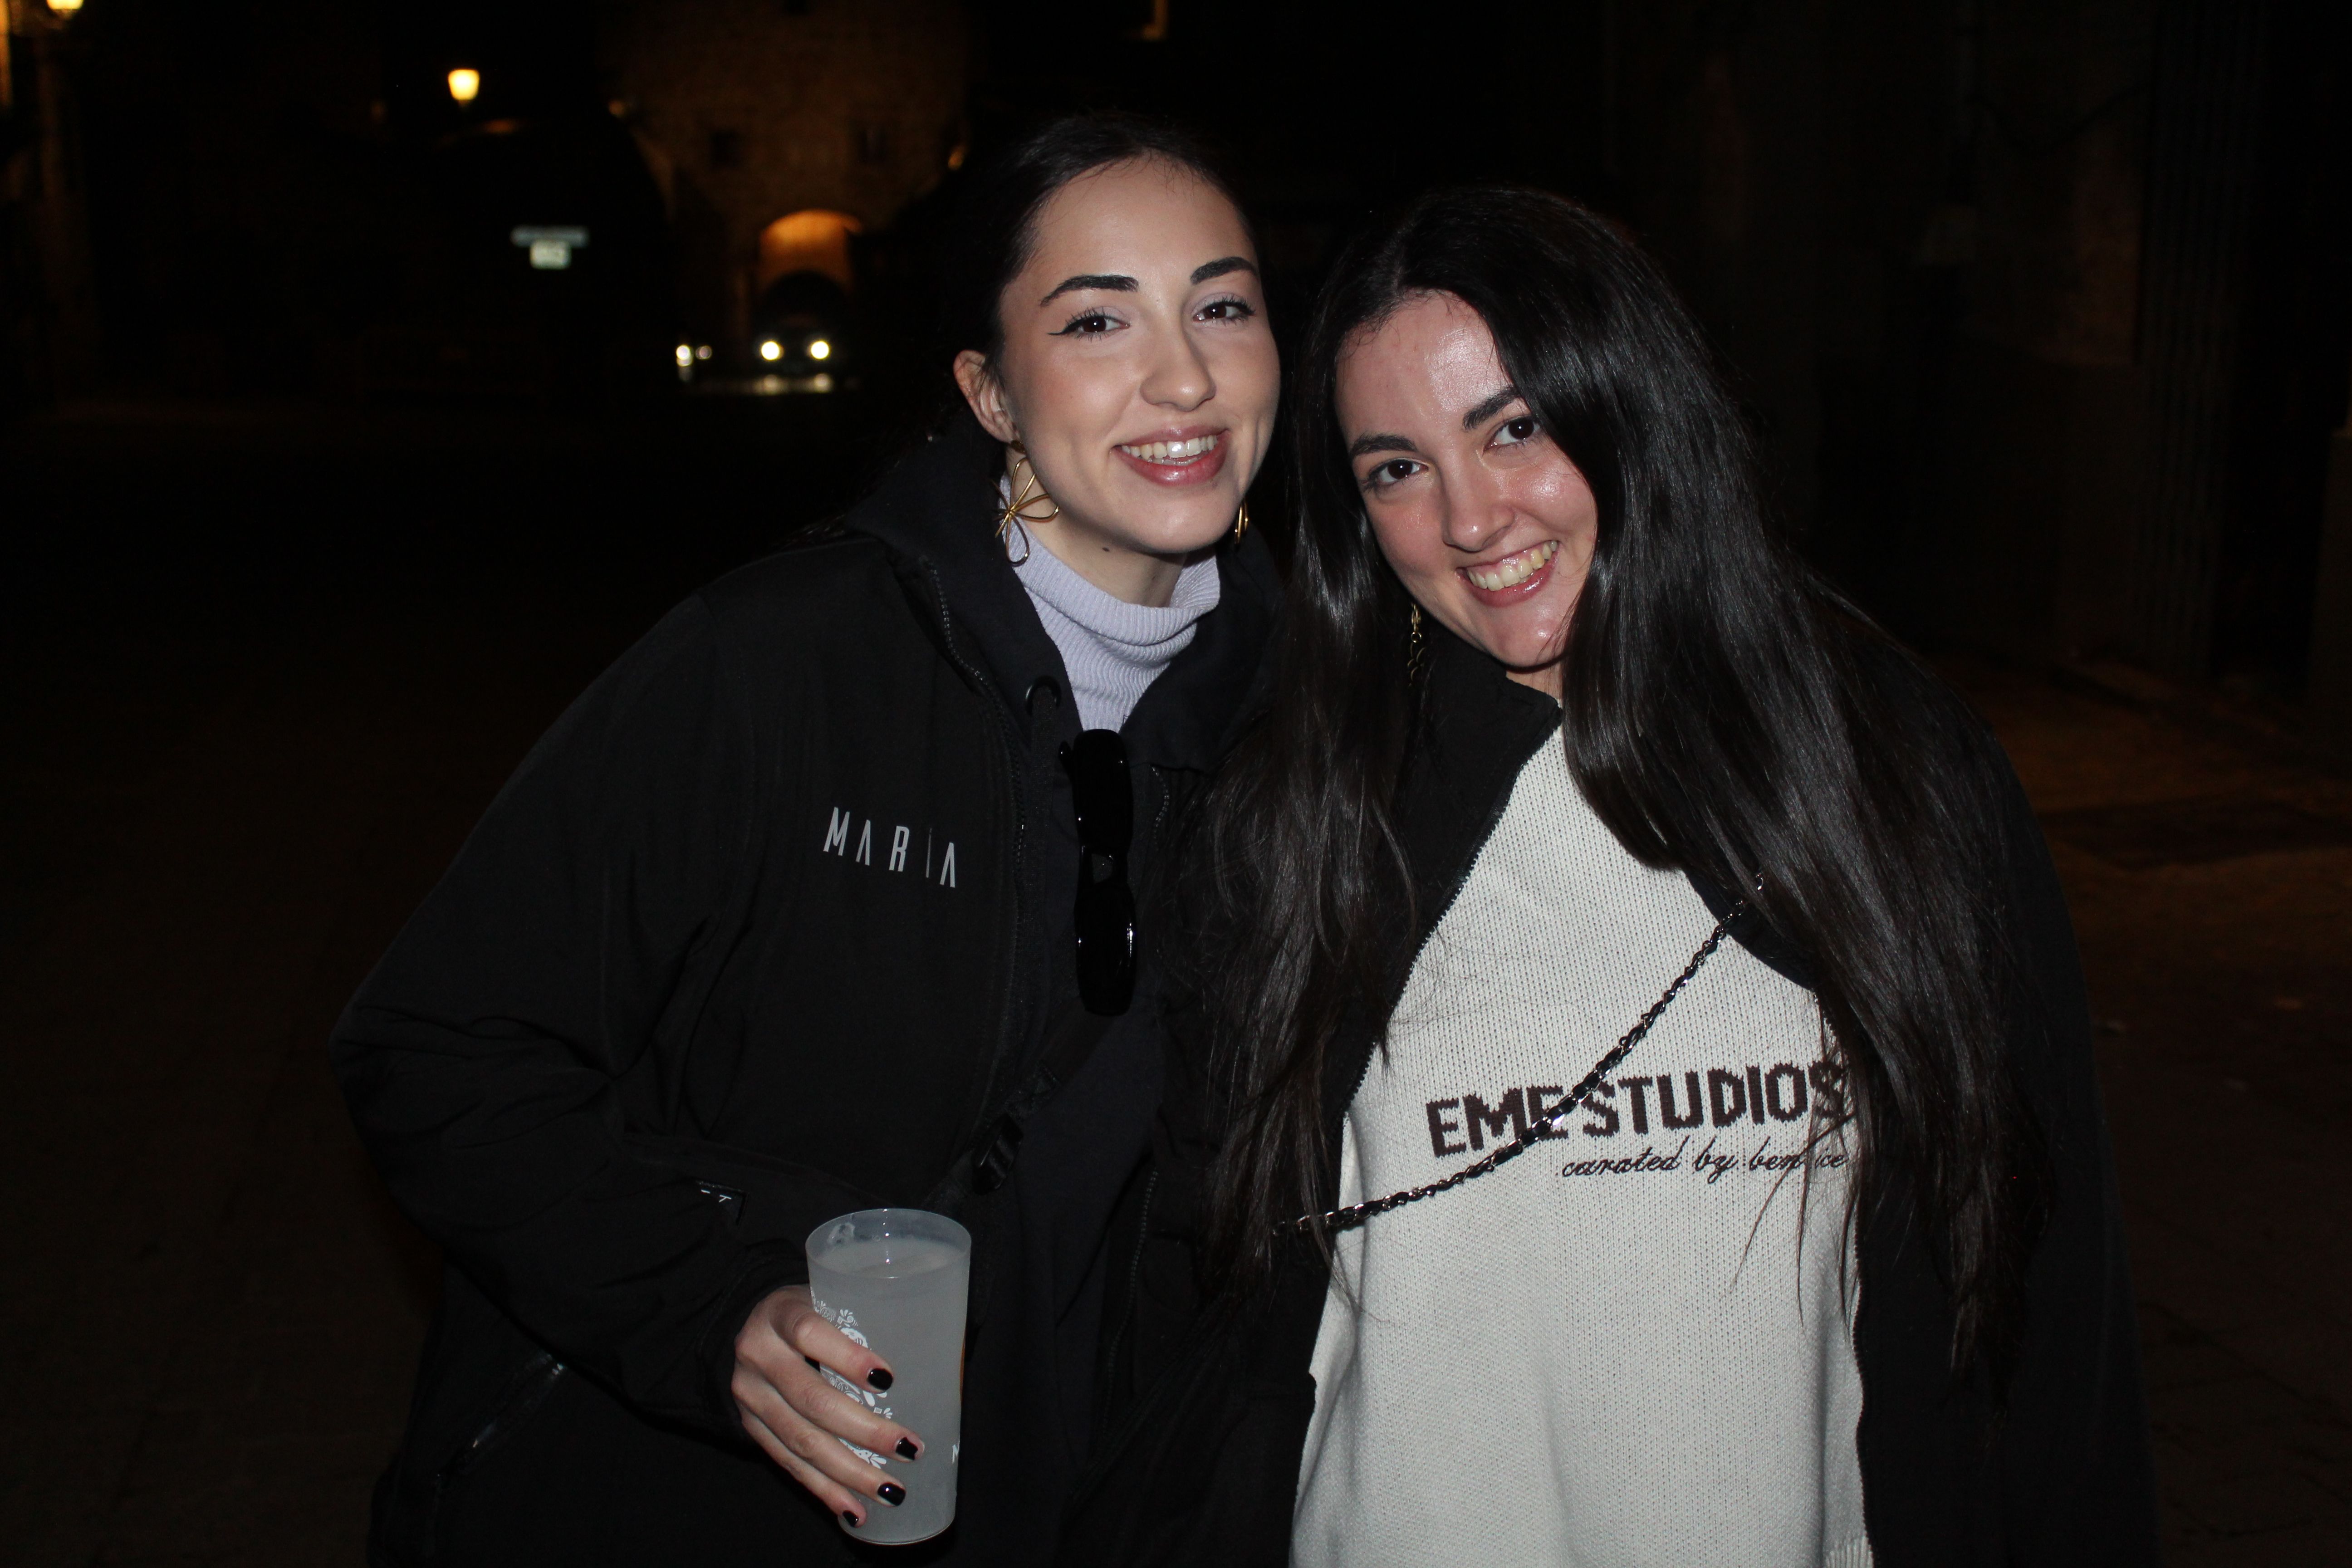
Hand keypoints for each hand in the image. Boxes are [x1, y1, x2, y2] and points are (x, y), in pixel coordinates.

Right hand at [732, 1284, 924, 1526]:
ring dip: (850, 1471)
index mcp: (780, 1314)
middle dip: (863, 1431)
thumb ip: (872, 1320)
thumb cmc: (814, 1312)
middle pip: (810, 1399)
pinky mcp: (751, 1427)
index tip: (888, 1380)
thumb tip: (946, 1353)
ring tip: (890, 1490)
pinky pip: (787, 1464)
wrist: (753, 1327)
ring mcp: (750, 1395)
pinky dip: (823, 1490)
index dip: (847, 1358)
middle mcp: (757, 1354)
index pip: (810, 1334)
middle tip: (909, 1449)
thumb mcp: (832, 1299)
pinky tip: (853, 1508)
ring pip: (800, 1440)